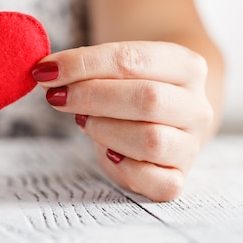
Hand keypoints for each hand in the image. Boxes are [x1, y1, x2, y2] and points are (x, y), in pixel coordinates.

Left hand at [32, 41, 212, 200]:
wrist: (162, 114)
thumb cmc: (130, 86)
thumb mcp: (112, 68)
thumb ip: (84, 68)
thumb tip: (47, 73)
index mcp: (186, 66)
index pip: (132, 59)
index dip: (83, 65)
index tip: (46, 71)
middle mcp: (196, 105)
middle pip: (147, 99)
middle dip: (91, 97)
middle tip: (57, 97)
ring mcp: (191, 144)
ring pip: (151, 140)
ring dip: (105, 130)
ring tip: (84, 122)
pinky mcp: (179, 177)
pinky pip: (160, 183)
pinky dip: (127, 170)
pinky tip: (108, 153)